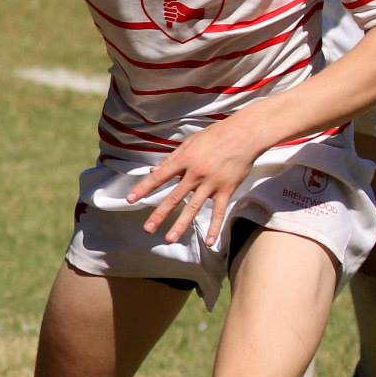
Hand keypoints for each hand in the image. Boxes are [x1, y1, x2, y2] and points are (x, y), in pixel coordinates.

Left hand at [126, 114, 264, 243]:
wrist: (244, 134)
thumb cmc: (215, 135)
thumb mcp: (190, 142)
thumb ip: (171, 158)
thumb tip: (153, 171)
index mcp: (184, 160)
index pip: (160, 177)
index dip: (144, 188)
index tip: (130, 199)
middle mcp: (196, 174)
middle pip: (174, 197)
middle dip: (159, 214)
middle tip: (147, 228)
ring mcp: (211, 184)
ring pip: (194, 207)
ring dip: (181, 224)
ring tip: (170, 238)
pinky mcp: (226, 190)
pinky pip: (219, 212)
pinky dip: (215, 228)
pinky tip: (209, 242)